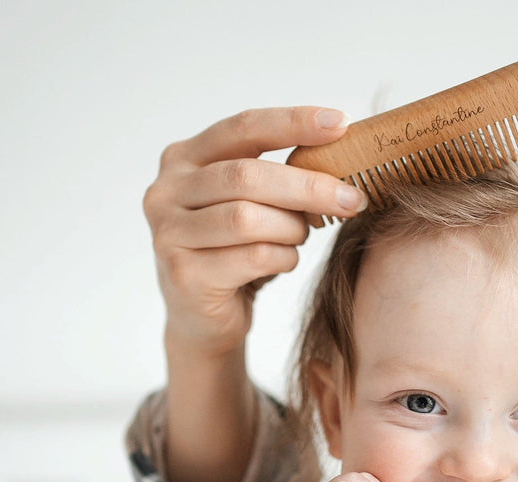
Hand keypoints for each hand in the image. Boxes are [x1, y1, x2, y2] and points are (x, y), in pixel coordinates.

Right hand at [142, 106, 367, 362]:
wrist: (202, 322)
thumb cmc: (234, 256)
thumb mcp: (251, 206)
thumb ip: (276, 179)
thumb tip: (340, 158)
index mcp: (183, 159)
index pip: (243, 128)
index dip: (292, 123)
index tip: (340, 124)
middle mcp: (165, 191)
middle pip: (247, 176)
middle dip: (307, 186)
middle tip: (351, 199)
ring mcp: (169, 234)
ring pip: (248, 219)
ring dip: (291, 228)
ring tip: (301, 237)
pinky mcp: (184, 275)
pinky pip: (251, 258)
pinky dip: (282, 258)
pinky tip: (284, 262)